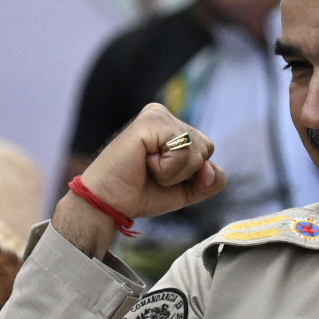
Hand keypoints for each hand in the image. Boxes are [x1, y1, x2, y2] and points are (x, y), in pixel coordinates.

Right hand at [53, 104, 225, 258]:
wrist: (108, 203)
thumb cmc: (140, 193)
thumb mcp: (185, 190)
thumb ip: (209, 181)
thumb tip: (210, 168)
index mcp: (173, 127)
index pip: (207, 151)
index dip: (191, 175)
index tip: (160, 176)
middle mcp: (165, 116)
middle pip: (206, 148)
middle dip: (184, 173)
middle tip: (153, 173)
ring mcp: (157, 115)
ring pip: (196, 151)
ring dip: (173, 173)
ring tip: (147, 168)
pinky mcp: (150, 120)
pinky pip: (181, 150)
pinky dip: (166, 169)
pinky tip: (144, 163)